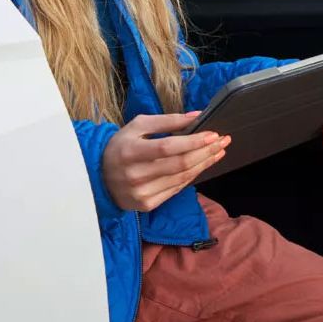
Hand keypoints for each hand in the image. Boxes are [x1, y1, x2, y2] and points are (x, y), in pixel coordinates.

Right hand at [102, 111, 230, 211]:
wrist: (98, 176)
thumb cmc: (121, 145)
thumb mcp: (137, 126)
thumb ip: (166, 121)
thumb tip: (196, 117)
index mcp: (130, 151)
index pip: (168, 147)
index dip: (193, 141)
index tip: (213, 134)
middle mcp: (136, 175)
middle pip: (180, 165)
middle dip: (206, 152)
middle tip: (224, 141)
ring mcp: (142, 193)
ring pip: (182, 179)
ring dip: (204, 164)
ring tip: (218, 152)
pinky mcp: (147, 205)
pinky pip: (176, 189)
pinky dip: (192, 176)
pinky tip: (202, 165)